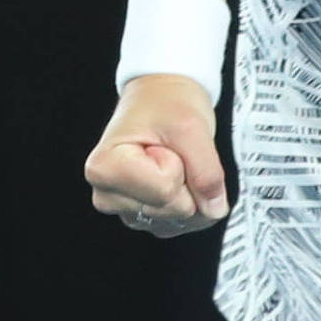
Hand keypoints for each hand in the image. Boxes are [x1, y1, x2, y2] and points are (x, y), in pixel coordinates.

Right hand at [83, 74, 230, 236]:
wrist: (161, 96)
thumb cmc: (167, 103)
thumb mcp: (192, 127)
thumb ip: (206, 170)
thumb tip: (215, 210)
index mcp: (105, 168)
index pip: (165, 190)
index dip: (180, 164)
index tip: (165, 143)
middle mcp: (106, 195)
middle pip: (173, 209)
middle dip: (187, 179)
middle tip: (173, 151)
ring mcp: (124, 209)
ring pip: (178, 220)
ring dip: (191, 191)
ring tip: (173, 160)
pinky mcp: (141, 217)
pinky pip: (179, 224)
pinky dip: (191, 201)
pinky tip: (177, 175)